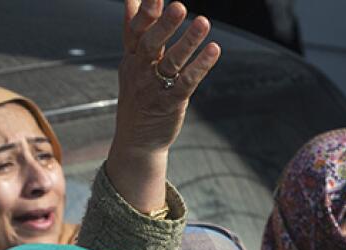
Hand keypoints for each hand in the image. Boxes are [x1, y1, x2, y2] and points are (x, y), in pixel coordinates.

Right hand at [106, 0, 220, 211]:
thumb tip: (132, 0)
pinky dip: (201, 66)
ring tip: (204, 22)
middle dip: (165, 24)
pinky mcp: (170, 103)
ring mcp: (154, 88)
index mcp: (131, 57)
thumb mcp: (131, 62)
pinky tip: (214, 50)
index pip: (135, 31)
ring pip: (172, 62)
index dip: (146, 13)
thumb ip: (133, 31)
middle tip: (179, 5)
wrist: (137, 139)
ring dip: (188, 41)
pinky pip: (187, 82)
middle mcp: (140, 70)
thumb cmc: (138, 95)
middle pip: (151, 43)